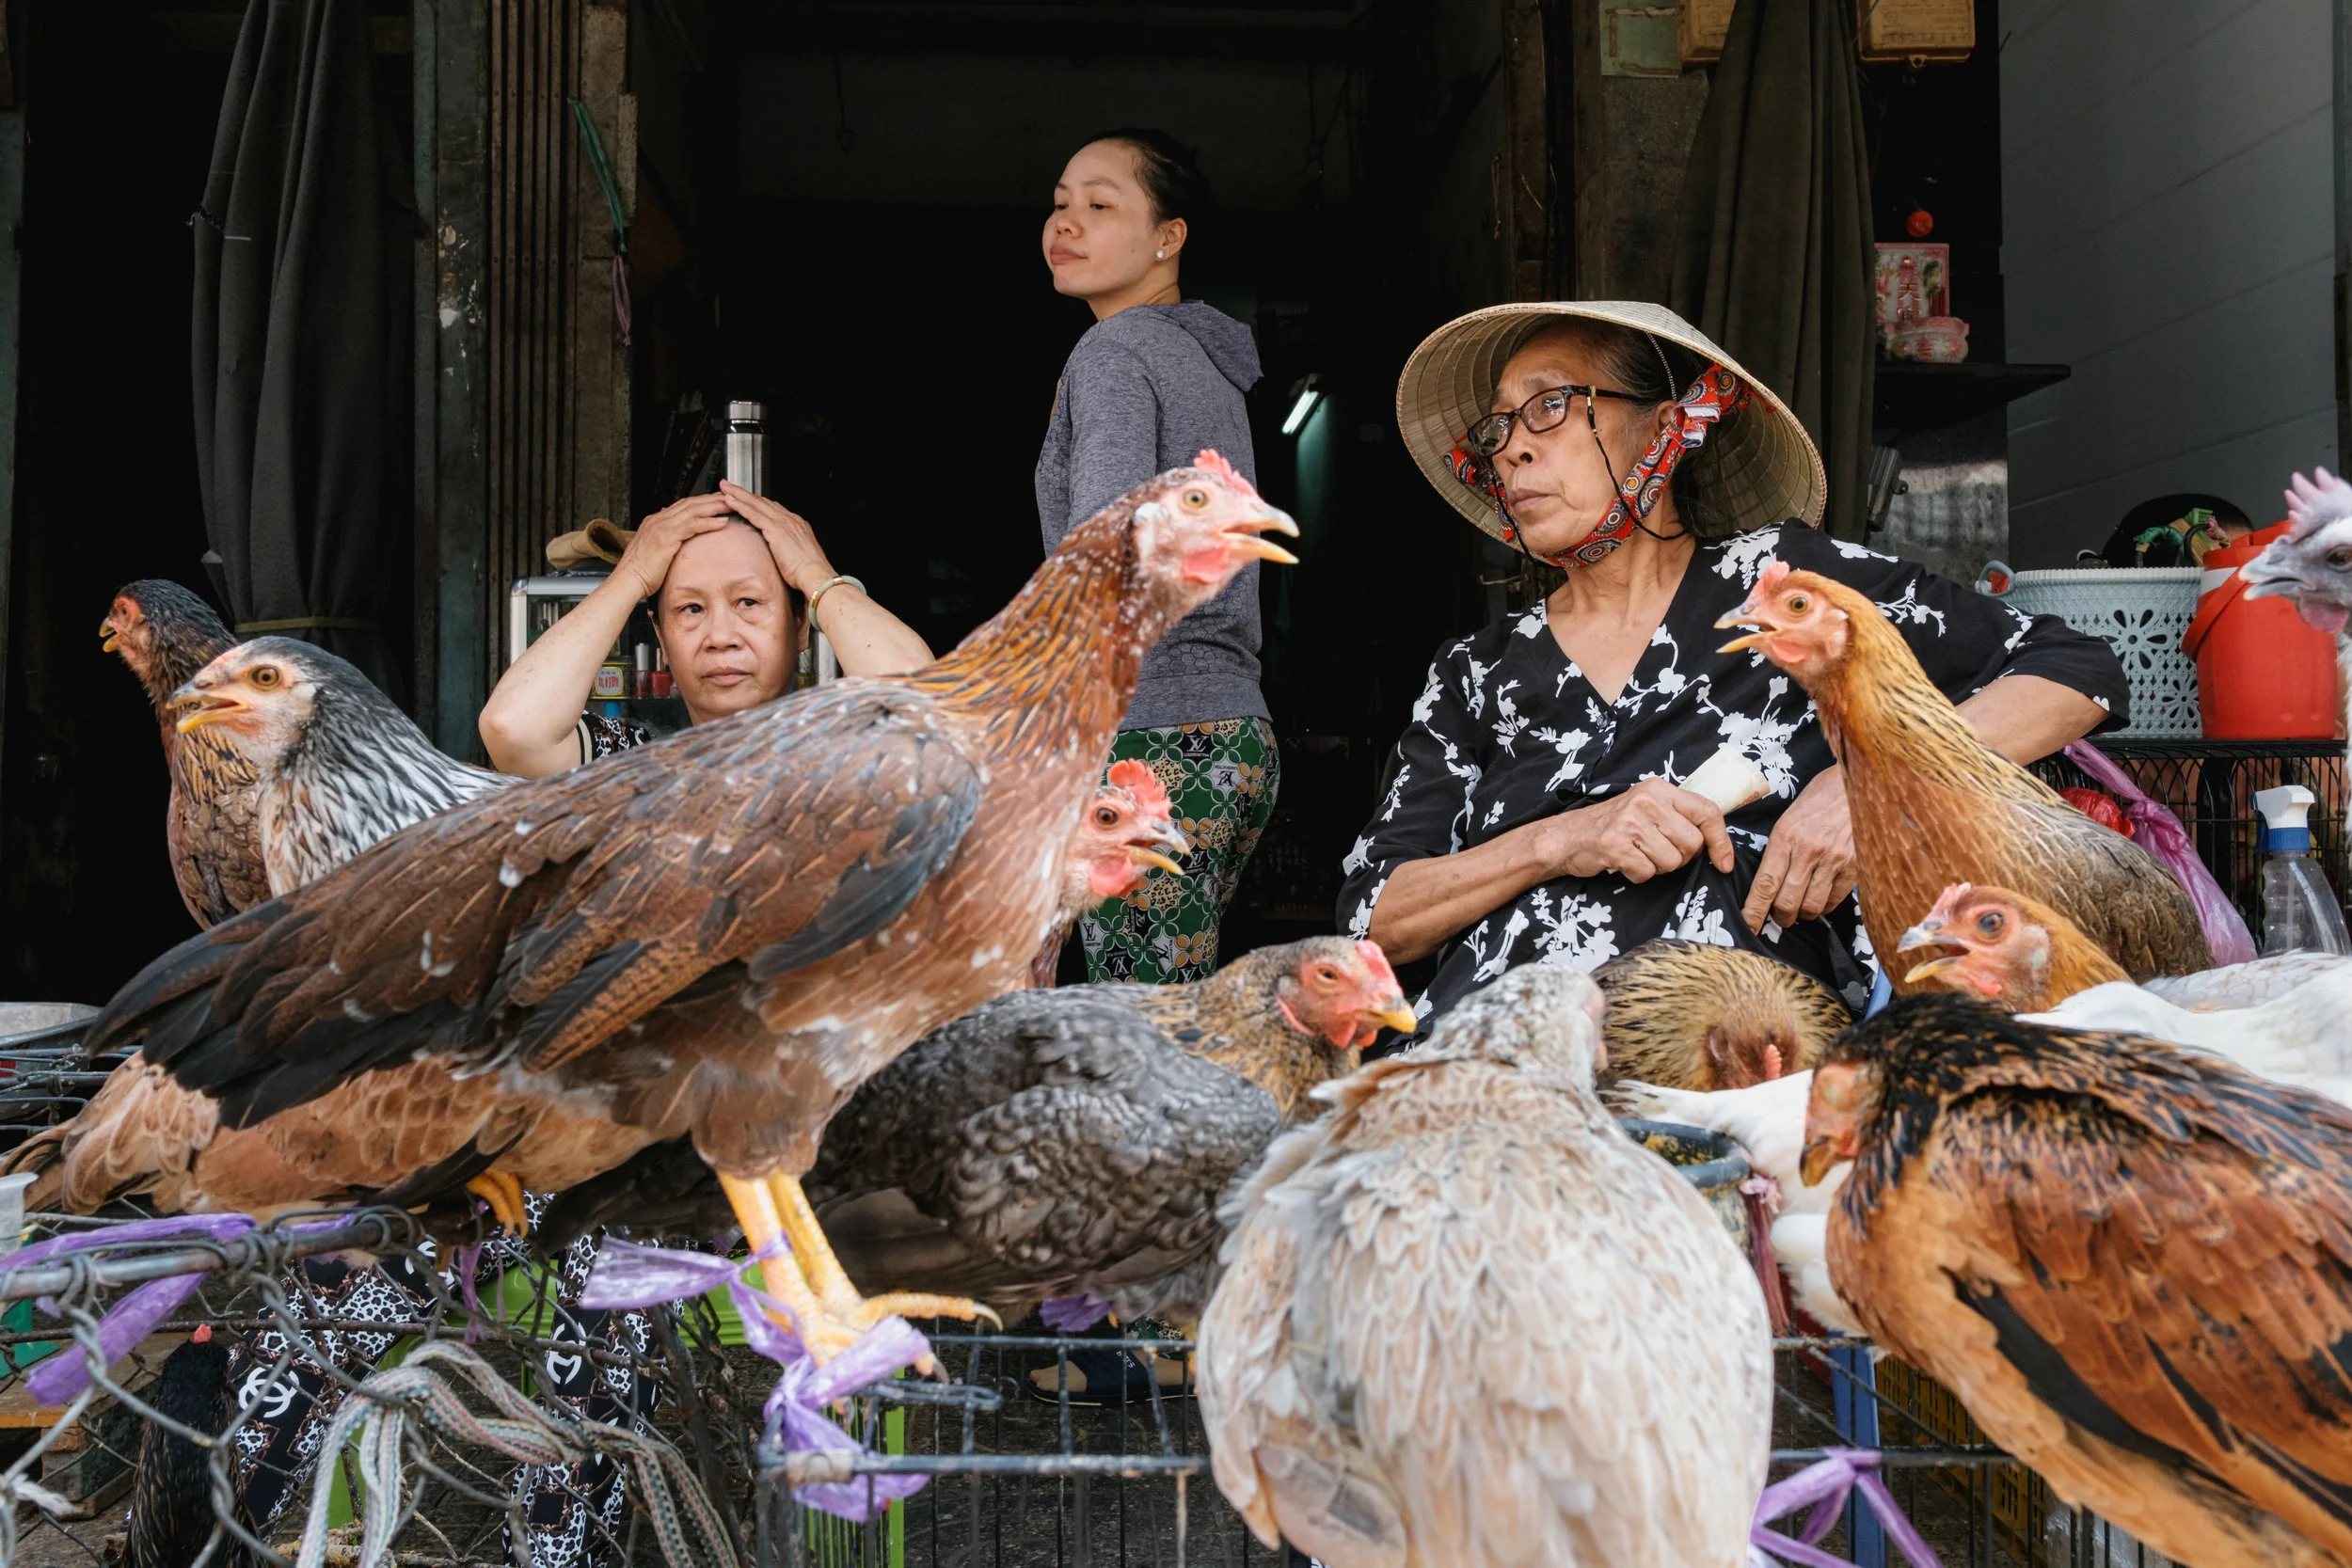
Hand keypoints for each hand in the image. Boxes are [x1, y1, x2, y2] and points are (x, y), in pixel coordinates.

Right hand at [615, 494, 734, 598]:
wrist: (628, 580)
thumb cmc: (641, 572)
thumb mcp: (653, 551)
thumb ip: (665, 540)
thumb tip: (676, 536)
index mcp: (655, 521)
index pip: (682, 505)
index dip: (701, 501)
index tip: (717, 501)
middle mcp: (658, 520)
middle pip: (690, 503)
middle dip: (711, 499)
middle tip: (730, 497)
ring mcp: (661, 526)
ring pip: (693, 510)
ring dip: (714, 507)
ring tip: (731, 505)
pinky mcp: (666, 537)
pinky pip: (692, 526)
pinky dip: (708, 522)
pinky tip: (722, 522)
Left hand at [719, 481, 833, 593]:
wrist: (816, 575)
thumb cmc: (809, 573)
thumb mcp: (799, 557)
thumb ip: (789, 549)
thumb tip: (782, 553)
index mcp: (797, 525)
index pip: (773, 508)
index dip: (757, 502)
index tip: (746, 498)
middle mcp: (790, 520)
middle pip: (763, 501)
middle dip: (745, 493)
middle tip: (730, 486)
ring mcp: (783, 523)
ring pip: (756, 504)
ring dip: (738, 494)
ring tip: (725, 488)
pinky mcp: (775, 530)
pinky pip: (754, 514)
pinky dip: (740, 506)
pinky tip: (729, 501)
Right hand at [1550, 778, 1734, 883]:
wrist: (1566, 836)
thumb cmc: (1613, 825)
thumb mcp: (1647, 808)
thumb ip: (1679, 816)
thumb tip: (1717, 844)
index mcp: (1659, 788)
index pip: (1707, 812)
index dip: (1721, 842)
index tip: (1724, 863)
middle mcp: (1647, 800)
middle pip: (1692, 843)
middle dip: (1679, 857)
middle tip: (1656, 852)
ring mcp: (1630, 822)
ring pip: (1672, 862)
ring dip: (1657, 867)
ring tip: (1637, 855)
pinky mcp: (1616, 845)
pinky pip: (1647, 873)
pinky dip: (1637, 875)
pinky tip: (1624, 863)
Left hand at [1743, 766, 1856, 931]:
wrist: (1860, 783)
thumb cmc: (1820, 799)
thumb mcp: (1789, 817)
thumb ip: (1779, 848)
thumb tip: (1767, 881)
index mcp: (1785, 835)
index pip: (1765, 883)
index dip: (1755, 910)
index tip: (1748, 925)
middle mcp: (1808, 850)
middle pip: (1787, 901)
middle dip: (1779, 917)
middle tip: (1778, 917)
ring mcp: (1834, 859)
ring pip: (1811, 905)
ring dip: (1802, 915)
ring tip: (1799, 910)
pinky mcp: (1855, 865)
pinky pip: (1834, 899)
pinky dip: (1824, 907)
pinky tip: (1819, 900)